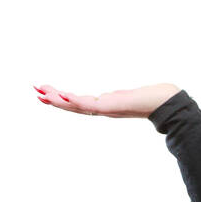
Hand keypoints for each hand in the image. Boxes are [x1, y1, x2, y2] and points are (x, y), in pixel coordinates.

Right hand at [33, 82, 180, 117]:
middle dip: (53, 99)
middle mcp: (102, 109)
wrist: (165, 103)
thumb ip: (120, 96)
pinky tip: (63, 96)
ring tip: (42, 93)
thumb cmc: (151, 98)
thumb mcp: (129, 95)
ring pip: (76, 106)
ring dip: (58, 100)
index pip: (77, 103)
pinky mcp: (110, 107)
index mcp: (104, 106)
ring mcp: (105, 109)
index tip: (46, 92)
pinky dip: (74, 101)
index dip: (61, 99)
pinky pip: (88, 105)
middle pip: (72, 106)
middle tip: (36, 91)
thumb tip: (117, 95)